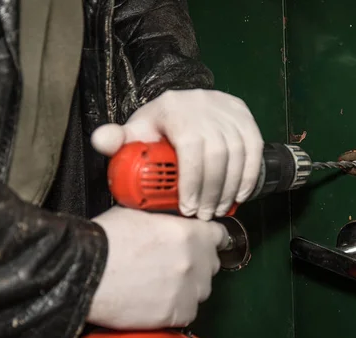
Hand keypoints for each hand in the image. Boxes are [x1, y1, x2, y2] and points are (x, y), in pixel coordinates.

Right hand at [87, 206, 229, 329]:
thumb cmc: (105, 242)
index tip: (204, 243)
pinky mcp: (175, 314)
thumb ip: (166, 220)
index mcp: (189, 232)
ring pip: (201, 290)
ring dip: (187, 287)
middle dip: (196, 264)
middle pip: (211, 264)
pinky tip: (156, 301)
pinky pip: (187, 312)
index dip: (209, 239)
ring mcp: (187, 289)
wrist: (85, 273)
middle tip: (173, 265)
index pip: (219, 235)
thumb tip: (169, 222)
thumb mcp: (140, 214)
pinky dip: (175, 309)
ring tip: (161, 285)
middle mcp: (195, 261)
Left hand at [91, 89, 263, 219]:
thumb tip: (101, 140)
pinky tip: (239, 195)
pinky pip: (254, 148)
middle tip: (203, 216)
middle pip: (217, 154)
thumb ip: (117, 140)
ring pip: (237, 153)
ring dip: (230, 188)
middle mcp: (204, 105)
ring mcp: (228, 109)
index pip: (190, 147)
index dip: (191, 182)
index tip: (187, 209)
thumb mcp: (135, 131)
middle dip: (211, 191)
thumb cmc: (157, 126)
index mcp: (174, 108)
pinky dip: (249, 175)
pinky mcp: (245, 116)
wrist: (182, 106)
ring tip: (218, 210)